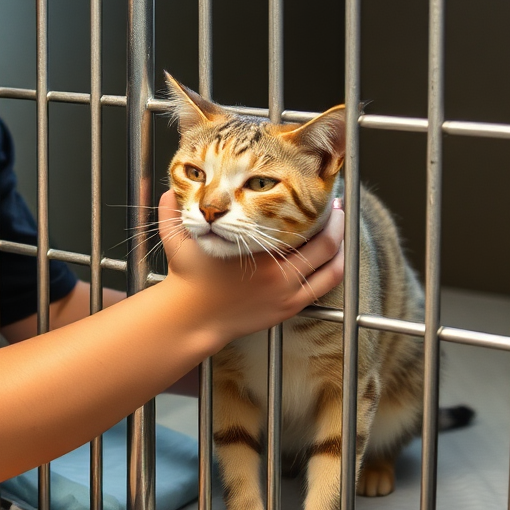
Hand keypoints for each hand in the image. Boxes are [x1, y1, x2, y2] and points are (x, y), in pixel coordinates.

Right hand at [156, 189, 343, 342]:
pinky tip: (332, 259)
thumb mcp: (177, 240)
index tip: (317, 193)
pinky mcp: (288, 309)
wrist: (191, 318)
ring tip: (340, 230)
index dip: (315, 208)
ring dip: (340, 247)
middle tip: (338, 205)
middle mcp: (279, 275)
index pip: (300, 226)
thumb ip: (172, 212)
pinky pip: (323, 288)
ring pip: (331, 269)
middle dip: (336, 222)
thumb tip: (168, 191)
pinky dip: (333, 271)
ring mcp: (287, 295)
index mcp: (257, 254)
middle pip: (325, 245)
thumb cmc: (187, 280)